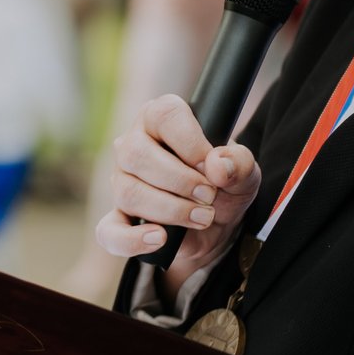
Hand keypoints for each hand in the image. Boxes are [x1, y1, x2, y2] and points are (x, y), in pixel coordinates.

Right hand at [97, 94, 263, 294]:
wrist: (216, 225)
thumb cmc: (224, 185)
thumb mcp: (244, 172)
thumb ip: (239, 163)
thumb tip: (217, 166)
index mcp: (161, 121)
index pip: (163, 115)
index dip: (189, 142)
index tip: (209, 166)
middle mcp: (133, 145)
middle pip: (136, 154)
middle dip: (180, 181)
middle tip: (209, 196)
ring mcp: (120, 182)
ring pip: (129, 192)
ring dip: (171, 210)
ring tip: (202, 217)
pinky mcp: (118, 218)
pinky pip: (109, 231)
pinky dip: (132, 239)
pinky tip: (159, 238)